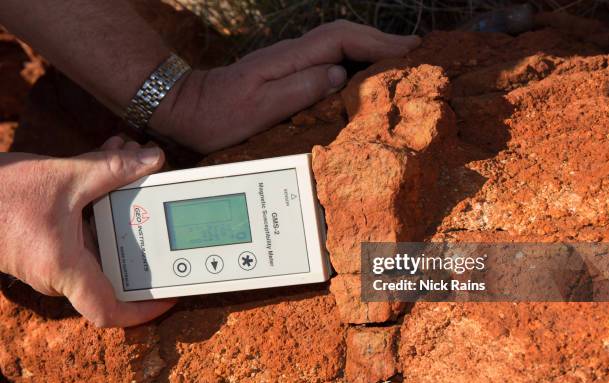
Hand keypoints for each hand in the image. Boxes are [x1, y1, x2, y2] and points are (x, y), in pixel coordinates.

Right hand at [0, 136, 175, 326]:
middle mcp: (57, 273)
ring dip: (119, 206)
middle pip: (113, 267)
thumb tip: (151, 159)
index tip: (169, 298)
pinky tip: (106, 165)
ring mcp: (50, 261)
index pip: (109, 312)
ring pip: (99, 242)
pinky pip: (83, 232)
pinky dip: (99, 204)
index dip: (143, 312)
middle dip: (139, 229)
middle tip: (155, 198)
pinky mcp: (46, 246)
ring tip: (131, 165)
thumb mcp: (65, 177)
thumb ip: (112, 168)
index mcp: (64, 268)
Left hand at [150, 20, 420, 152]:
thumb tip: (338, 74)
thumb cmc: (220, 115)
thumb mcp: (258, 109)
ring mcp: (289, 61)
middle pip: (344, 35)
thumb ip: (299, 90)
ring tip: (399, 61)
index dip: (377, 42)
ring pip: (338, 45)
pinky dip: (352, 60)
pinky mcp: (287, 72)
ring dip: (369, 48)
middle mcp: (292, 54)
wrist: (189, 108)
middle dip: (381, 41)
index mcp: (289, 59)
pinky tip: (363, 74)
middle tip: (414, 52)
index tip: (408, 50)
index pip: (341, 39)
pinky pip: (328, 59)